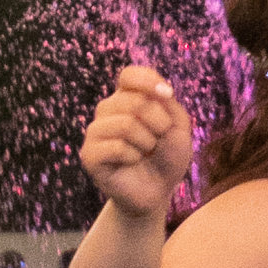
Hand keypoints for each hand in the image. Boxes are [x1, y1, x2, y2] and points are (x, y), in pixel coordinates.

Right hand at [81, 66, 193, 218]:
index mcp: (127, 97)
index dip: (149, 81)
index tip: (167, 96)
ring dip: (147, 141)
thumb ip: (168, 103)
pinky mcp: (89, 155)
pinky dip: (133, 156)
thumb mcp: (178, 126)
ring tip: (146, 152)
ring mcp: (96, 132)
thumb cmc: (167, 156)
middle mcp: (107, 110)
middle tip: (159, 139)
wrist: (158, 191)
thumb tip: (159, 90)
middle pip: (134, 101)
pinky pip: (116, 147)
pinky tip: (132, 162)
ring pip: (126, 124)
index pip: (129, 75)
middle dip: (159, 122)